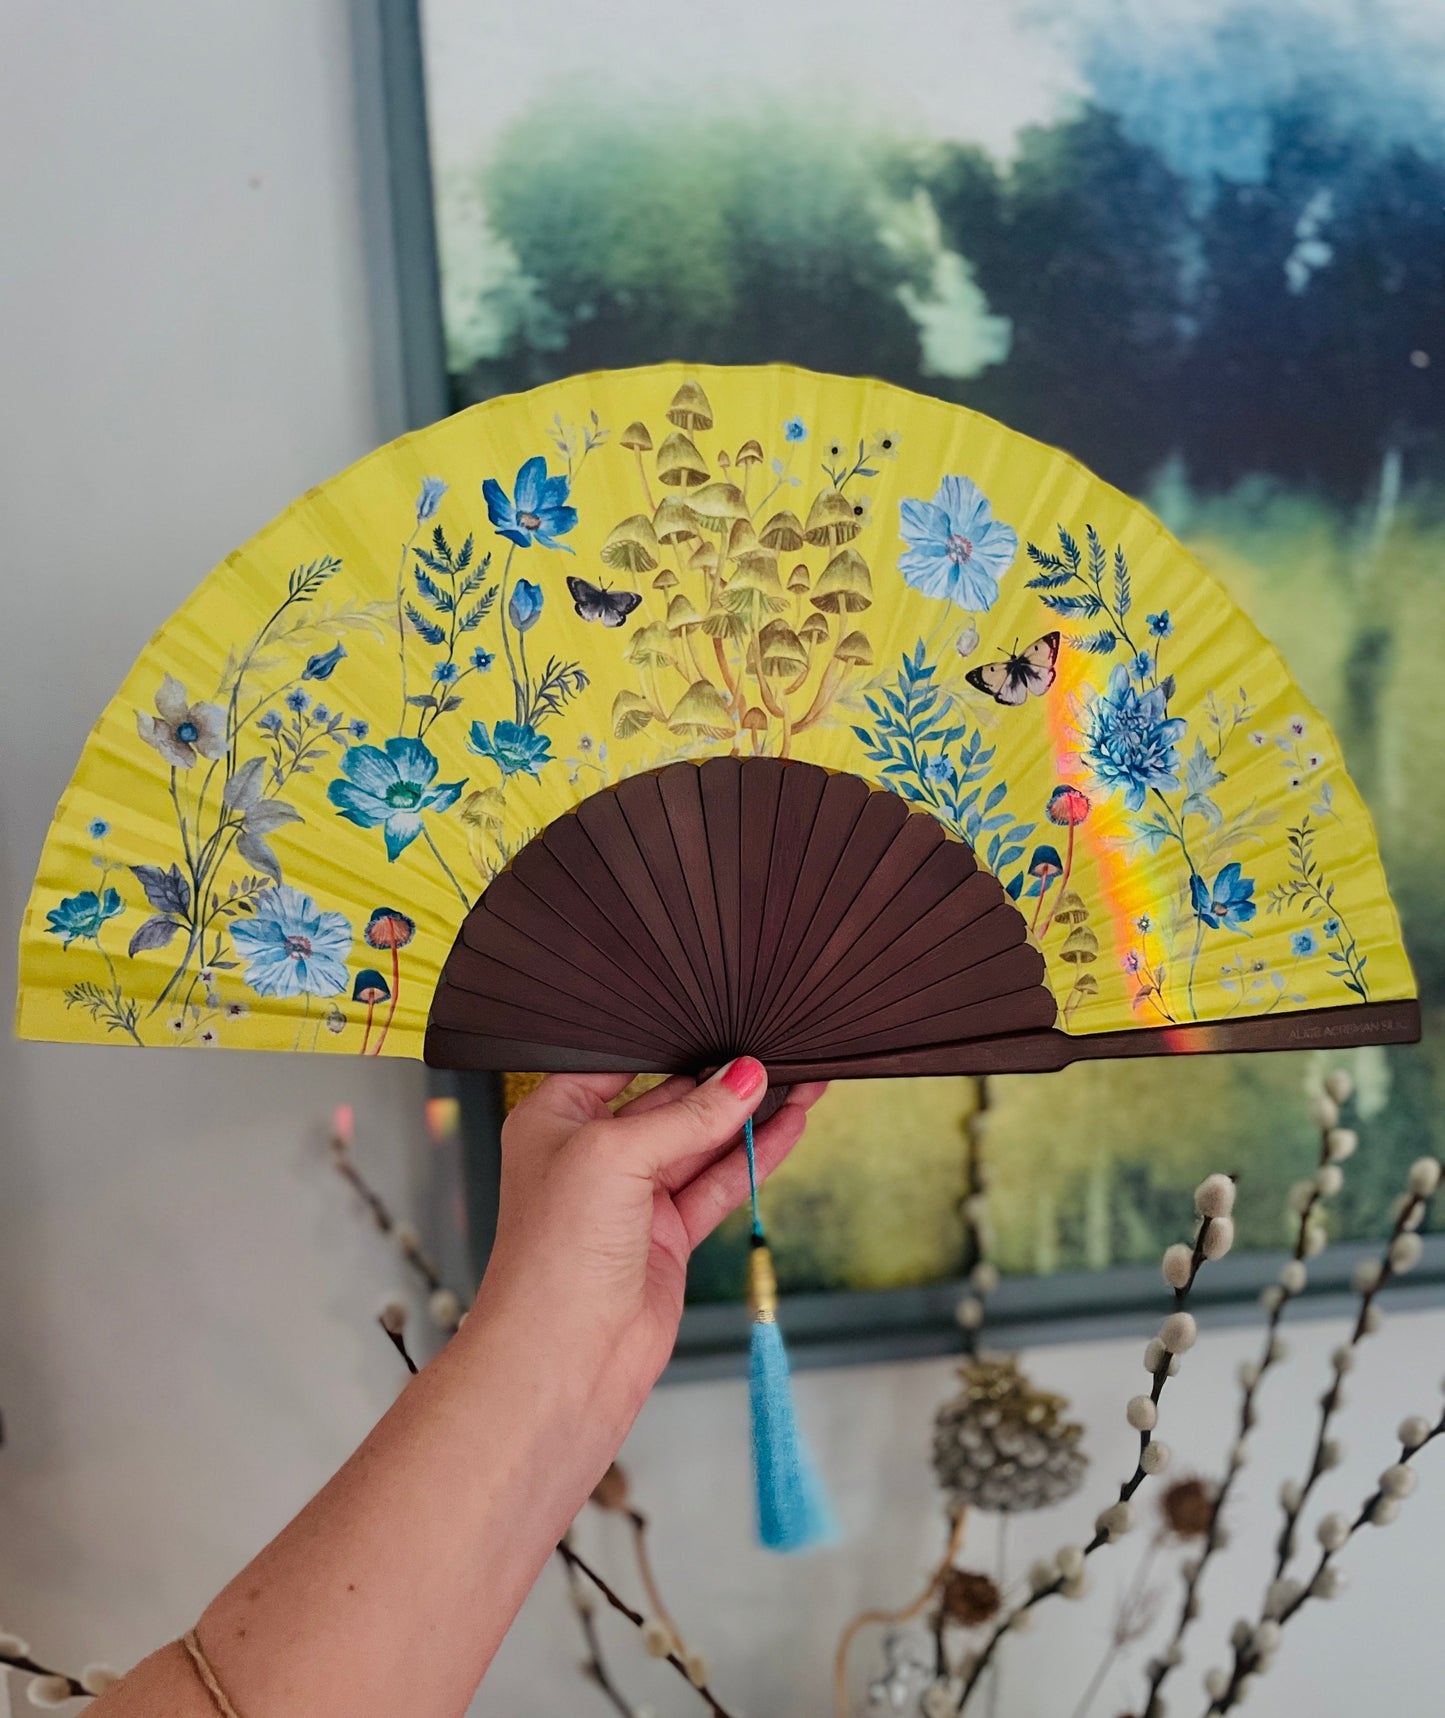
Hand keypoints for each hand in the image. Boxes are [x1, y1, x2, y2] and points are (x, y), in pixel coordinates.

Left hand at [475, 1062, 826, 1421]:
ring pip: (701, 1143)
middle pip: (668, 1101)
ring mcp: (631, 1198)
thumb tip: (744, 1077)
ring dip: (749, 1117)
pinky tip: (786, 1129)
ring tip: (801, 1083)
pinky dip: (753, 1158)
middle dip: (721, 1080)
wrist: (562, 1359)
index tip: (720, 1022)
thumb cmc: (554, 1255)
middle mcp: (591, 1154)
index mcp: (555, 1119)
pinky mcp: (666, 1237)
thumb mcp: (617, 1155)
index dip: (669, 1043)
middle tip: (777, 1052)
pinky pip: (717, 1185)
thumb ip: (688, 1115)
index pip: (619, 1062)